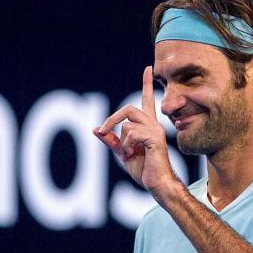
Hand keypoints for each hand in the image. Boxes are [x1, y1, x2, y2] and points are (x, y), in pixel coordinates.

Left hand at [93, 66, 177, 194]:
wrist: (157, 184)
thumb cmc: (144, 170)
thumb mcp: (123, 153)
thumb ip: (112, 141)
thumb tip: (95, 130)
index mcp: (147, 126)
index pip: (146, 100)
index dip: (146, 84)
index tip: (148, 68)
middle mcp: (153, 125)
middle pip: (129, 109)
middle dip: (111, 120)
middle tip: (102, 131)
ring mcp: (155, 130)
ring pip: (127, 123)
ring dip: (121, 140)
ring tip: (128, 153)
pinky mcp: (155, 138)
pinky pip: (131, 133)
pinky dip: (126, 145)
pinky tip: (132, 154)